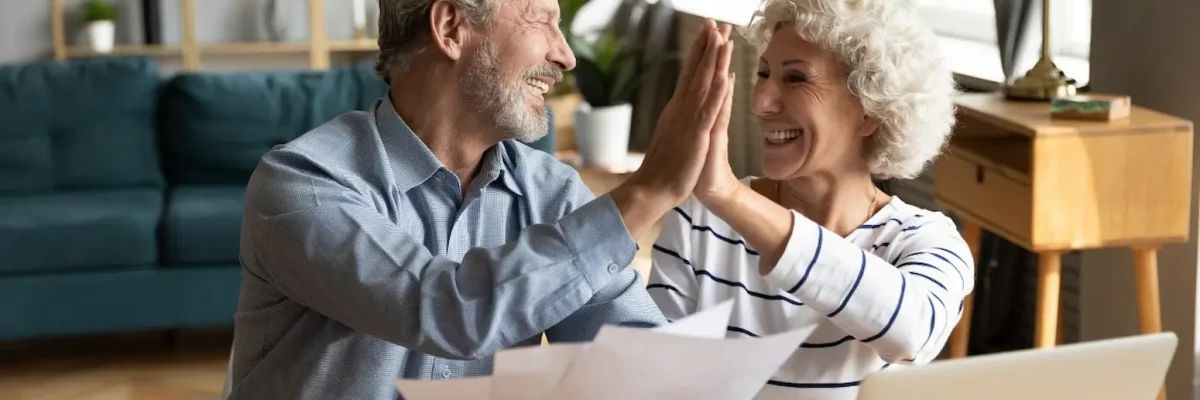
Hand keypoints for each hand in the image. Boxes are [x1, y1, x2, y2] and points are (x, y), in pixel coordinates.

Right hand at [621, 20, 733, 207]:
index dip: (699, 51)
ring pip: (703, 84)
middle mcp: (680, 108)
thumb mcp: (674, 135)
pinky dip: (716, 92)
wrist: (653, 188)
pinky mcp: (696, 135)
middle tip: (714, 22)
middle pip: (695, 71)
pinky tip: (725, 76)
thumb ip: (680, 117)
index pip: (689, 73)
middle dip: (706, 45)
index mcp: (677, 108)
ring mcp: (687, 120)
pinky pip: (708, 110)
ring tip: (722, 38)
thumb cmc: (665, 166)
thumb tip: (685, 102)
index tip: (707, 32)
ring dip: (713, 60)